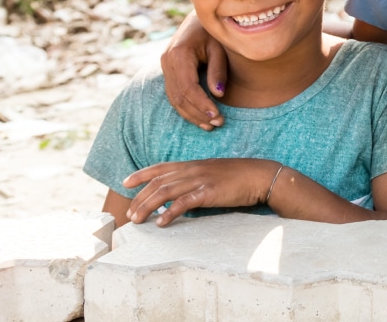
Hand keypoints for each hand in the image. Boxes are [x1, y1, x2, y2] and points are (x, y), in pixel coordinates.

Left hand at [122, 158, 276, 226]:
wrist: (260, 175)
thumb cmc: (239, 176)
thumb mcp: (213, 173)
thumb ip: (195, 179)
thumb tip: (181, 193)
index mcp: (193, 164)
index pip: (161, 167)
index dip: (141, 174)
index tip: (126, 183)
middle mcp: (193, 170)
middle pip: (158, 183)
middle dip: (140, 198)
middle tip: (130, 215)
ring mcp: (200, 180)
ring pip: (165, 191)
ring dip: (148, 206)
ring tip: (138, 220)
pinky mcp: (209, 192)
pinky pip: (184, 202)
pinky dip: (170, 212)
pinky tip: (161, 222)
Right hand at [161, 13, 227, 129]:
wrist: (200, 17)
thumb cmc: (214, 31)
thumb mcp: (220, 47)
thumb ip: (218, 69)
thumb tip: (218, 94)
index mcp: (178, 54)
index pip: (188, 87)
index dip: (202, 104)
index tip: (218, 116)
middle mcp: (167, 62)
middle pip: (179, 96)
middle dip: (198, 113)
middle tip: (218, 124)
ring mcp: (165, 67)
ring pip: (174, 99)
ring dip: (191, 115)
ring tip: (211, 126)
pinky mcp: (168, 71)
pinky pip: (174, 94)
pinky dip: (186, 108)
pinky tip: (201, 117)